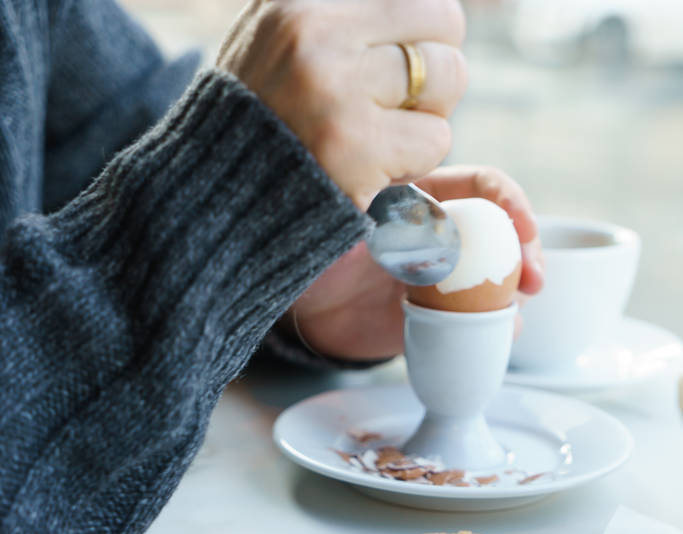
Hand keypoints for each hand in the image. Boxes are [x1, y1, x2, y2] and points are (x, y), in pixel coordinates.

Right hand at [217, 0, 466, 209]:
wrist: (211, 205)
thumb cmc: (256, 127)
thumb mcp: (275, 42)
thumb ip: (334, 16)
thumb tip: (416, 10)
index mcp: (299, 1)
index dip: (420, 31)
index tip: (394, 65)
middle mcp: (317, 34)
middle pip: (444, 22)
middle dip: (434, 70)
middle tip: (396, 106)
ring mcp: (337, 91)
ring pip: (448, 78)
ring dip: (428, 118)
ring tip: (381, 138)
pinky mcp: (356, 148)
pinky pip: (435, 139)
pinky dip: (415, 163)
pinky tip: (372, 170)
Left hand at [289, 164, 543, 360]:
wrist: (306, 309)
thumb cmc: (318, 255)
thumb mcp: (345, 231)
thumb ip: (380, 225)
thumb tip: (418, 235)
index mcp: (422, 197)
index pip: (478, 186)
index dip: (507, 200)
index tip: (522, 225)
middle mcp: (444, 234)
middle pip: (502, 233)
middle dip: (526, 251)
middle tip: (532, 278)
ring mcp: (447, 277)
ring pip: (498, 277)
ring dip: (517, 292)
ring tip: (515, 313)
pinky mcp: (443, 317)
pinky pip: (479, 320)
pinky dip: (497, 328)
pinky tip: (503, 334)